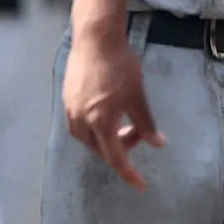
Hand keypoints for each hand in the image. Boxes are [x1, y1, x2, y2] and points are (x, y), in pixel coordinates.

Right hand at [62, 23, 163, 190]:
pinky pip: (76, 123)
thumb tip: (157, 143)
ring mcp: (70, 108)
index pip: (115, 157)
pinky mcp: (66, 97)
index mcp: (100, 121)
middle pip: (98, 149)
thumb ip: (145, 123)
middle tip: (136, 135)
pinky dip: (91, 128)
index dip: (128, 173)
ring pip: (84, 137)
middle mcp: (80, 119)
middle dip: (118, 150)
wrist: (95, 38)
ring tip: (120, 126)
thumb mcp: (138, 96)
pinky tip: (103, 114)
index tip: (140, 185)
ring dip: (102, 140)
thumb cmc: (120, 66)